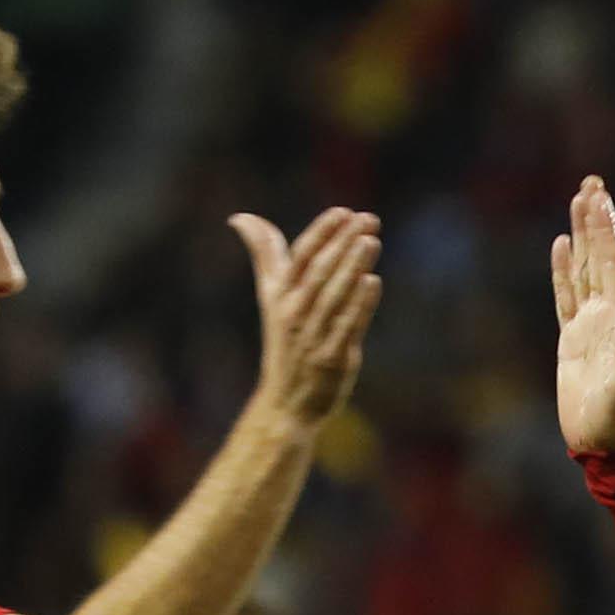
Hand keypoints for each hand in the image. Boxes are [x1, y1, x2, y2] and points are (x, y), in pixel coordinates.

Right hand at [229, 205, 384, 424]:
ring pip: (333, 296)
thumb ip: (265, 256)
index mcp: (281, 295)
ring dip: (352, 267)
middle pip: (318, 272)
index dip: (321, 233)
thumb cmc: (285, 342)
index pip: (300, 257)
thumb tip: (241, 218)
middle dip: (342, 244)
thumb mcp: (271, 297)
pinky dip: (359, 305)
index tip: (343, 212)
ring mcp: (313, 336)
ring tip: (371, 241)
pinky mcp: (332, 359)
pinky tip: (373, 282)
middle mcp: (294, 313)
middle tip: (368, 219)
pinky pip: (346, 328)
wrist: (286, 402)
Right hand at [550, 176, 614, 454]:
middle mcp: (606, 315)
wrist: (602, 442)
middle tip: (592, 182)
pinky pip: (565, 296)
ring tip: (579, 199)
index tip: (599, 197)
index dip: (605, 230)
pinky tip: (561, 245)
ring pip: (584, 269)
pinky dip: (563, 270)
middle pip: (601, 256)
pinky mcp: (572, 339)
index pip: (613, 263)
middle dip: (596, 219)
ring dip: (583, 235)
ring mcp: (589, 325)